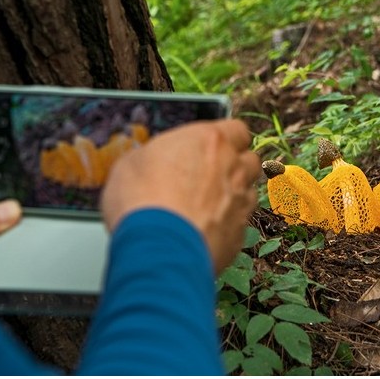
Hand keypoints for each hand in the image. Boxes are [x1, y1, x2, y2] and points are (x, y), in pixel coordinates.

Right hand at [100, 119, 261, 273]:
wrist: (159, 250)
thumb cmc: (143, 202)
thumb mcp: (131, 164)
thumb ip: (152, 157)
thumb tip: (148, 162)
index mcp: (211, 141)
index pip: (236, 129)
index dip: (225, 139)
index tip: (209, 147)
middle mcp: (233, 168)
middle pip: (248, 160)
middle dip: (234, 166)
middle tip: (208, 175)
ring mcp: (241, 202)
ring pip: (249, 192)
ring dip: (233, 195)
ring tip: (206, 205)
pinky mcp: (240, 233)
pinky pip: (241, 223)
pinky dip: (227, 224)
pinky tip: (205, 229)